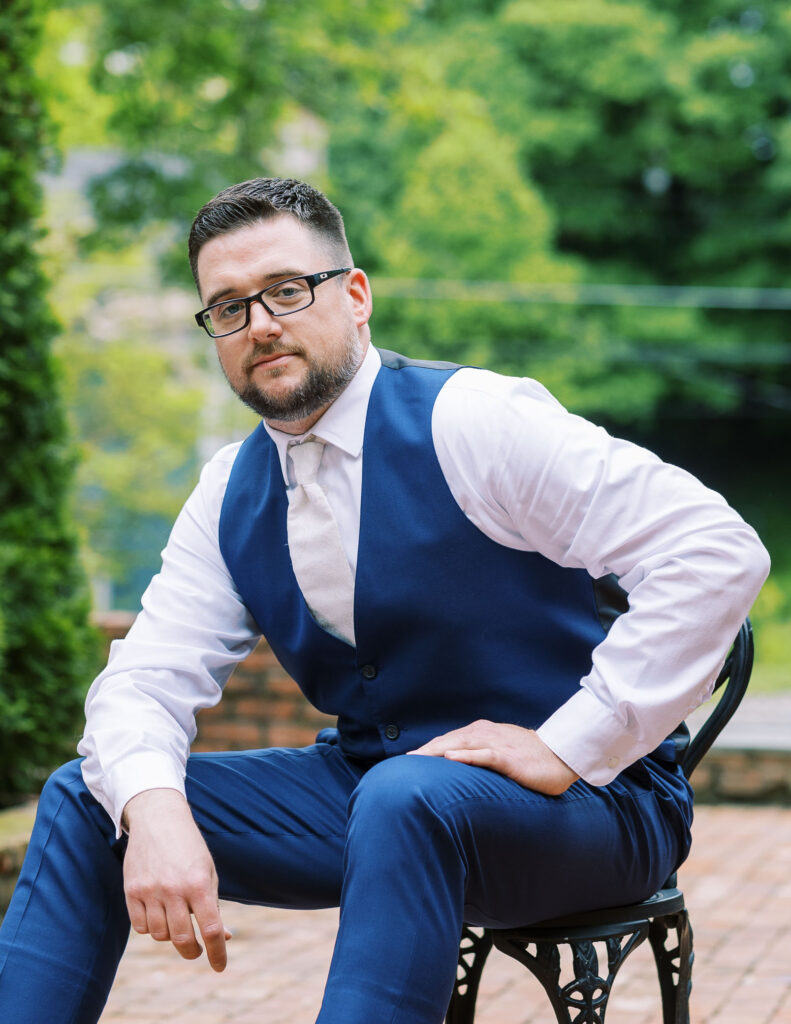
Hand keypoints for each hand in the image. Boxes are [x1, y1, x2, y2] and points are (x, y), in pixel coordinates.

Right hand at [122, 789, 230, 970]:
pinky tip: (158, 914)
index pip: (211, 929)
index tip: (219, 967)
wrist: (159, 819)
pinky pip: (141, 926)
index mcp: (199, 883)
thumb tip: (224, 937)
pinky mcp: (131, 890)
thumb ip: (214, 905)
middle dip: (192, 951)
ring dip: (170, 936)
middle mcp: (174, 888)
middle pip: (182, 939)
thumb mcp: (208, 872)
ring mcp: (150, 890)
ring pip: (160, 936)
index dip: (217, 952)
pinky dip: (151, 928)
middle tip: (197, 950)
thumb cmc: (189, 849)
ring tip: (176, 922)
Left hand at [407, 720, 578, 795]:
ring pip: (461, 744)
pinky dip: (467, 755)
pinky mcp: (509, 757)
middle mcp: (486, 734)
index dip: (428, 749)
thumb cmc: (530, 757)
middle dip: (426, 750)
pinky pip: (484, 754)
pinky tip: (451, 758)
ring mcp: (497, 744)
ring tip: (418, 759)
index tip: (409, 761)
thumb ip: (480, 756)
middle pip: (449, 740)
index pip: (449, 741)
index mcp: (482, 733)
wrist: (561, 756)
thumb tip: (459, 767)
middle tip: (405, 762)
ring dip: (438, 750)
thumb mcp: (500, 753)